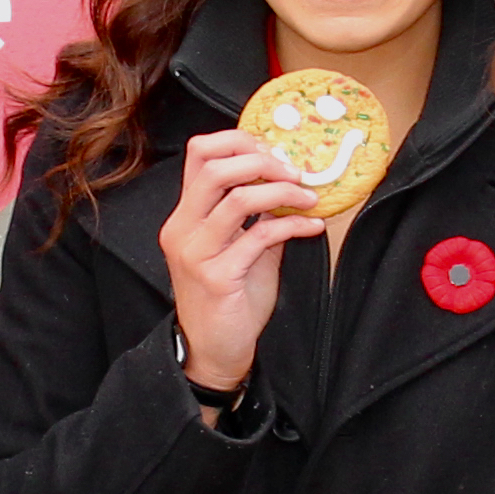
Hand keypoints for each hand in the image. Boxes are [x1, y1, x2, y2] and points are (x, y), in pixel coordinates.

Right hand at [159, 128, 323, 398]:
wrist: (214, 352)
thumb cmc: (228, 301)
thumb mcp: (239, 249)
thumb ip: (256, 216)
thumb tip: (289, 182)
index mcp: (184, 216)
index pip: (199, 153)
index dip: (239, 141)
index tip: (273, 152)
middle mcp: (182, 229)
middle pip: (215, 167)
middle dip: (263, 161)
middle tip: (295, 173)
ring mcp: (196, 253)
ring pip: (239, 198)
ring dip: (283, 192)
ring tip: (309, 198)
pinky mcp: (217, 277)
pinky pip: (260, 236)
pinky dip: (293, 224)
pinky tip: (312, 226)